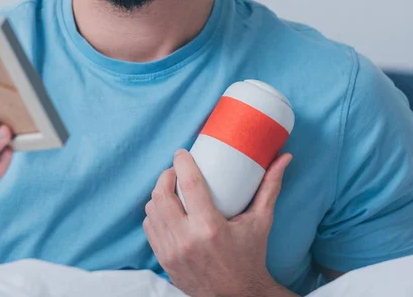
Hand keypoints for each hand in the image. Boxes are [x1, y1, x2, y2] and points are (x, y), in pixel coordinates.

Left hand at [143, 150, 294, 296]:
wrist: (236, 296)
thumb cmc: (250, 256)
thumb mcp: (261, 222)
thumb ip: (270, 188)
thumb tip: (284, 157)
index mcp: (210, 228)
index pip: (189, 185)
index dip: (182, 163)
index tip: (181, 153)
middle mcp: (187, 240)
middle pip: (162, 194)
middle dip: (165, 176)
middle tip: (175, 170)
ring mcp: (172, 251)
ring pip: (152, 209)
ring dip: (158, 193)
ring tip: (170, 187)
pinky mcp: (163, 259)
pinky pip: (149, 226)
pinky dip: (155, 213)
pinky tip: (165, 208)